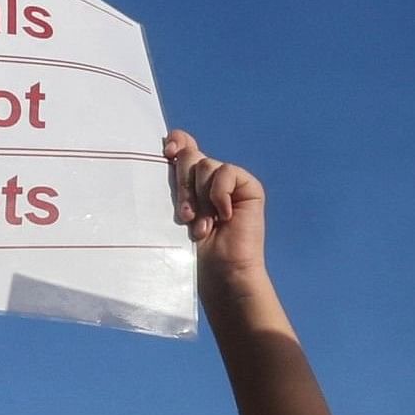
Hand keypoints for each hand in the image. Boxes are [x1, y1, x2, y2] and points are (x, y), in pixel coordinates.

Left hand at [166, 131, 266, 284]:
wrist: (219, 272)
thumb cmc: (189, 251)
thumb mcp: (172, 210)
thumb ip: (173, 180)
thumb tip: (167, 146)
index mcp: (188, 181)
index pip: (182, 144)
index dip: (176, 141)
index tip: (167, 153)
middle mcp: (208, 177)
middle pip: (190, 155)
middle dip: (183, 185)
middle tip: (185, 216)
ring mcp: (229, 182)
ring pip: (205, 165)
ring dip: (200, 198)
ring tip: (201, 226)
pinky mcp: (247, 187)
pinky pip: (227, 172)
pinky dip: (219, 194)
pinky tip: (223, 217)